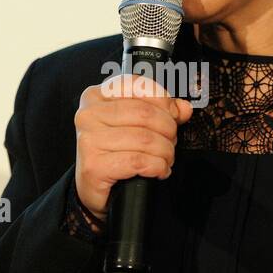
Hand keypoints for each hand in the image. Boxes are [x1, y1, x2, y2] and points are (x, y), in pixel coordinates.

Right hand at [74, 73, 192, 220]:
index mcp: (97, 96)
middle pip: (145, 113)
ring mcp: (89, 140)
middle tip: (171, 142)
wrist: (93, 188)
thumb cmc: (113, 153)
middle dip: (168, 129)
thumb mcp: (135, 125)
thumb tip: (183, 108)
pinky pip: (138, 161)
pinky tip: (159, 170)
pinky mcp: (94, 165)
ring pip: (145, 139)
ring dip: (165, 151)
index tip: (174, 115)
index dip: (163, 100)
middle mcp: (89, 115)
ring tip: (166, 158)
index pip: (137, 85)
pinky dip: (157, 166)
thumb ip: (161, 111)